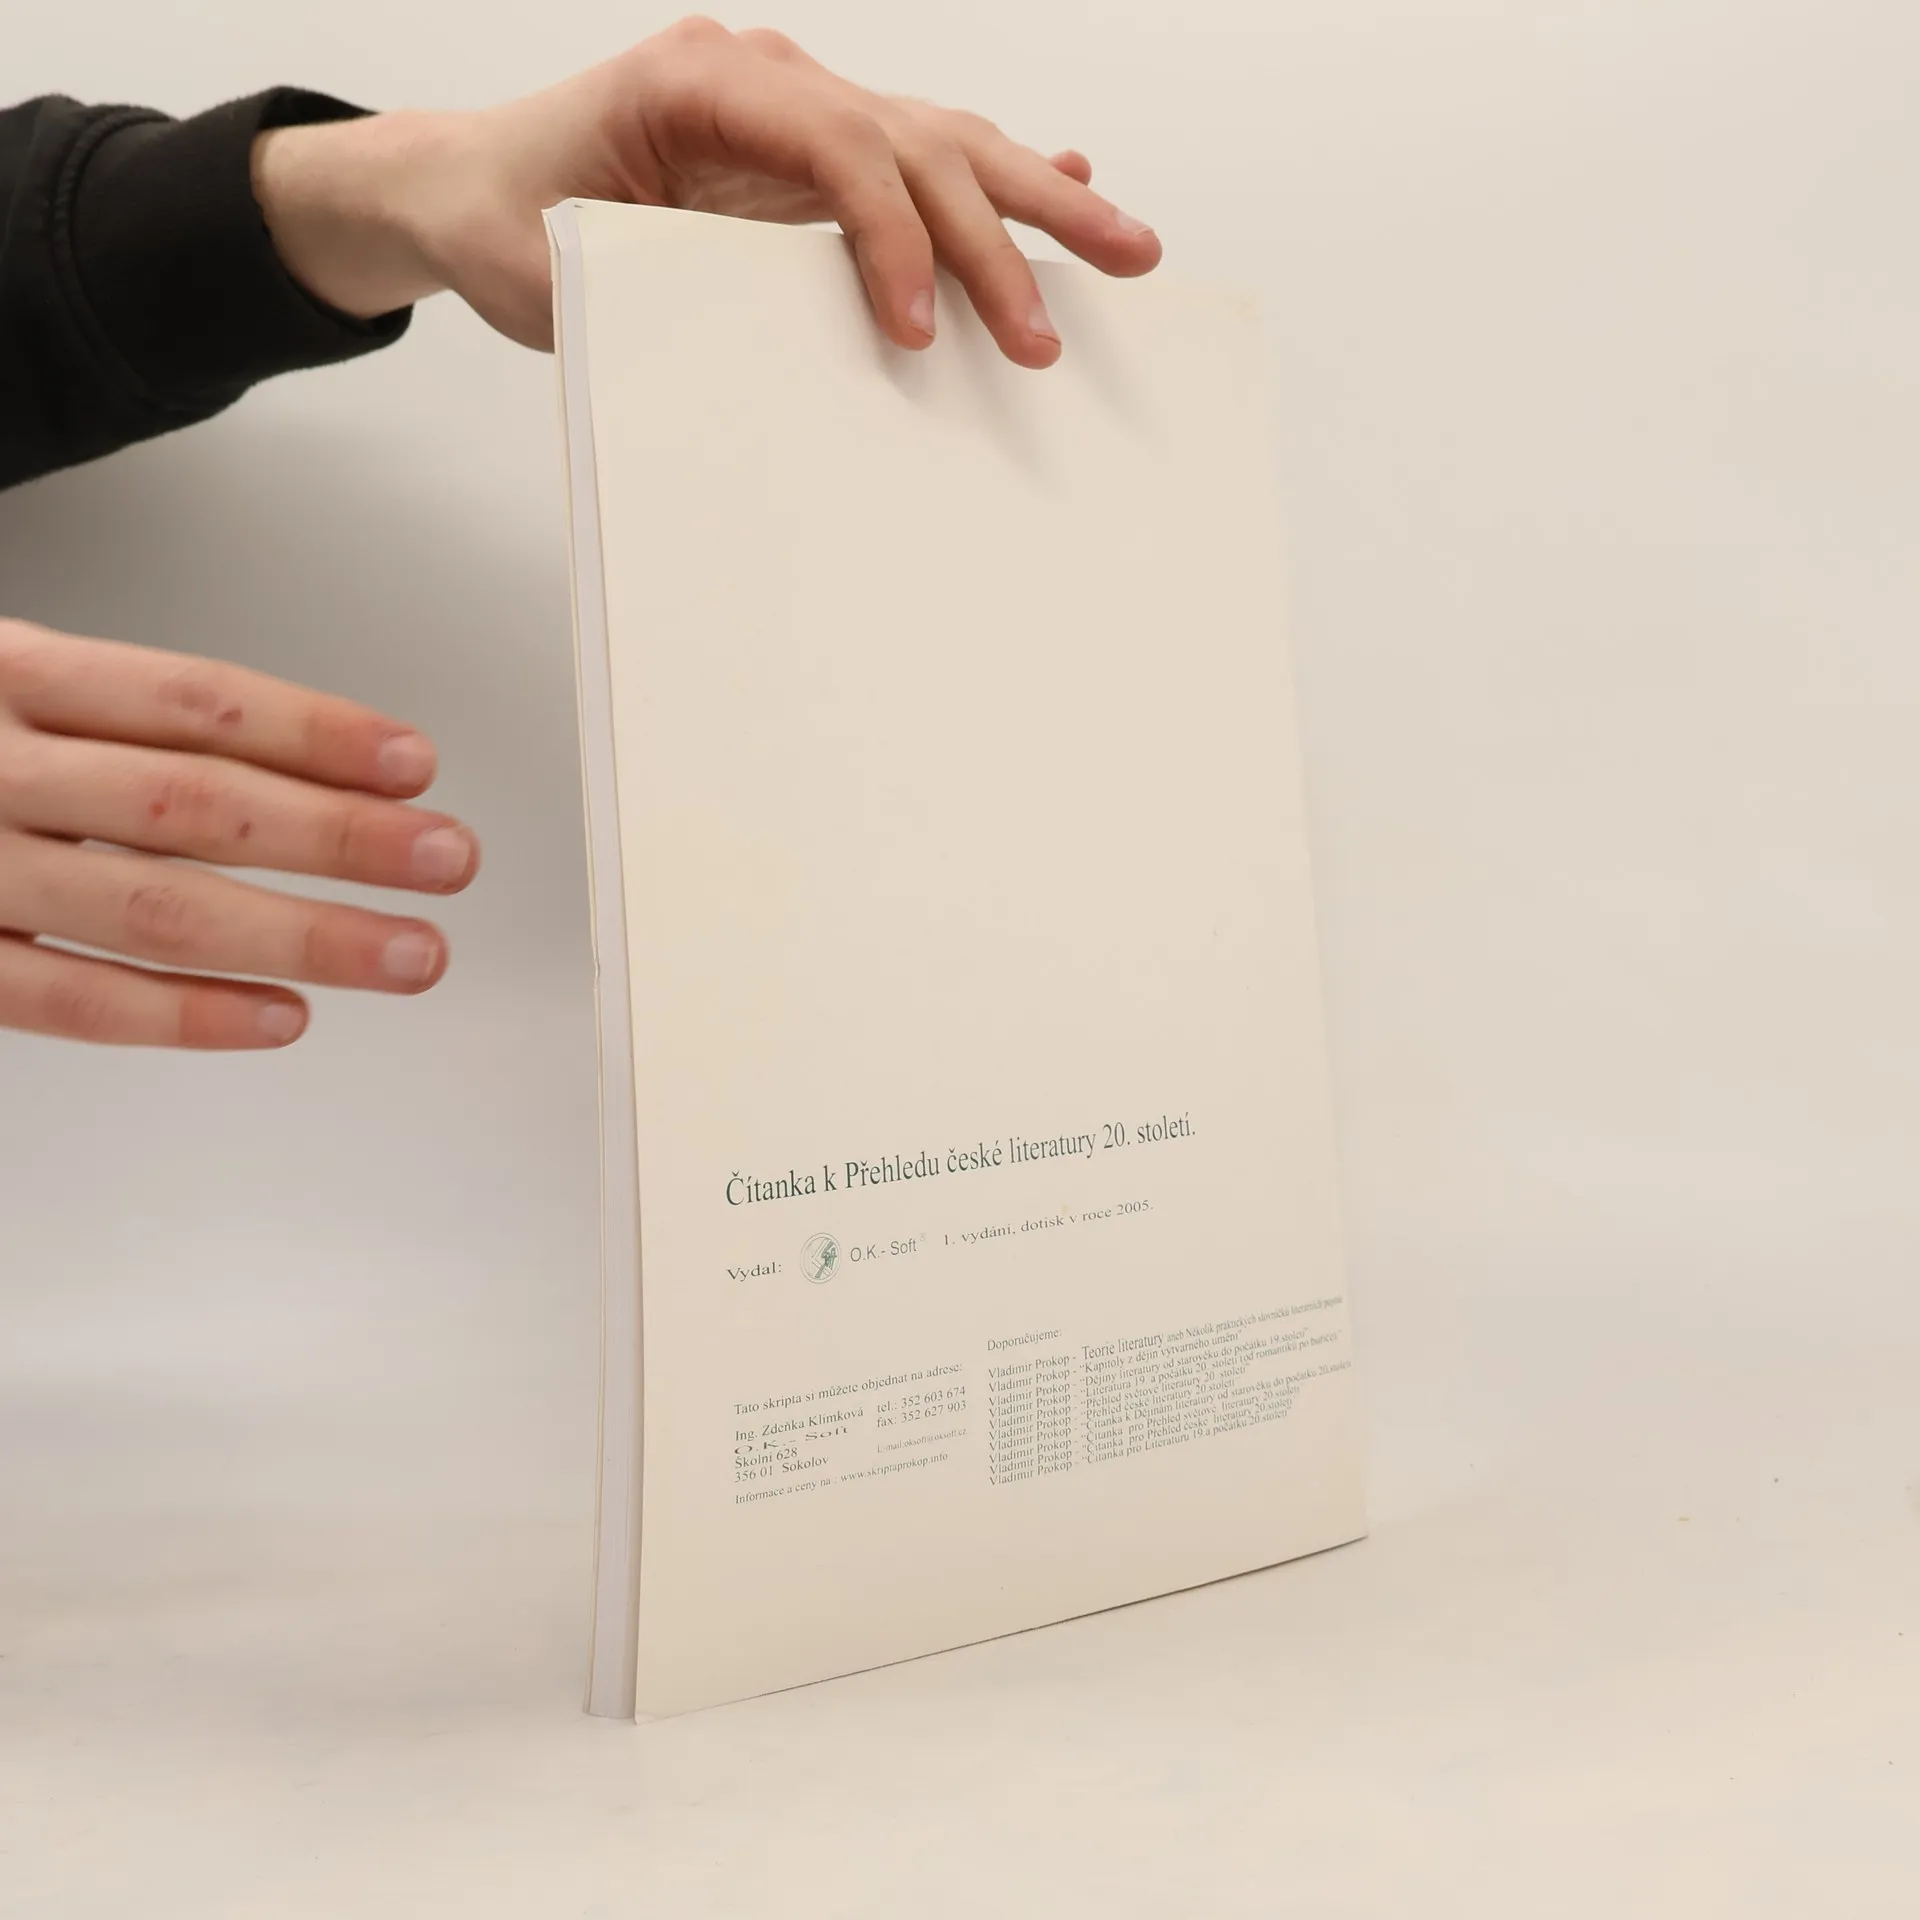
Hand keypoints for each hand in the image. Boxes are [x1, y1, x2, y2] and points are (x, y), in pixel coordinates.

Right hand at [0, 621, 478, 1048]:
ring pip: (149, 908)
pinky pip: (67, 999)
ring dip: (300, 936)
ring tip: (408, 953)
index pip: (192, 700)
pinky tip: (284, 1020)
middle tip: (448, 861)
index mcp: (8, 671)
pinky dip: (184, 1017)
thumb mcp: (3, 681)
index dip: (315, 732)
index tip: (415, 764)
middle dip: (337, 838)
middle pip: (190, 804)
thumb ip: (117, 718)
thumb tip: (306, 769)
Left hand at [253, 17, 1161, 365]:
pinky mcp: (810, 154)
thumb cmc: (505, 221)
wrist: (473, 186)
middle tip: (1060, 324)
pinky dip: (996, 176)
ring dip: (1037, 197)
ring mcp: (798, 109)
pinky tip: (1065, 180)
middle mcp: (766, 80)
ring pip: (942, 141)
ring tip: (1129, 243)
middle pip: (917, 139)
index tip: (920, 332)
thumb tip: (745, 340)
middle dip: (1004, 230)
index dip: (894, 238)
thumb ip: (643, 282)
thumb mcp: (550, 267)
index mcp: (700, 83)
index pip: (838, 145)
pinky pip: (920, 157)